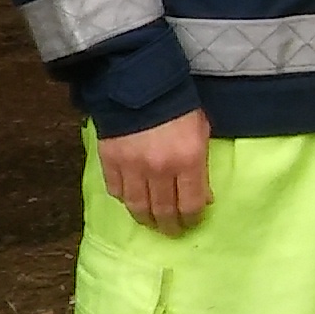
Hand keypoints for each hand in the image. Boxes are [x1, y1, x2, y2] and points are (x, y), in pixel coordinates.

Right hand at [98, 109, 212, 234]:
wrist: (140, 82)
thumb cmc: (179, 104)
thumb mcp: (201, 130)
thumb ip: (202, 165)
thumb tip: (203, 196)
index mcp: (188, 159)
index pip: (191, 204)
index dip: (193, 218)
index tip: (192, 222)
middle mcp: (160, 169)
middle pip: (164, 211)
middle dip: (170, 226)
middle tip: (172, 231)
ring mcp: (133, 167)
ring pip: (138, 207)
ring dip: (146, 219)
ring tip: (151, 222)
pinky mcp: (110, 162)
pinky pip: (117, 191)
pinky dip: (125, 199)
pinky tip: (132, 200)